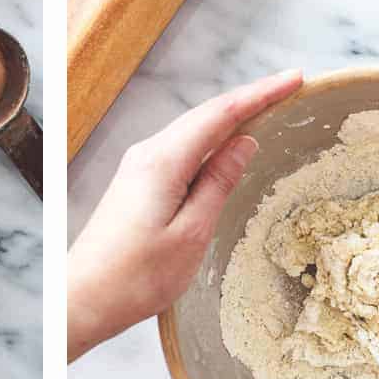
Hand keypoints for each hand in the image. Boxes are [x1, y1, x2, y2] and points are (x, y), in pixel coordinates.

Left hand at [67, 69, 302, 361]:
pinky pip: (181, 149)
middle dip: (250, 99)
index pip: (221, 114)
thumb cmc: (136, 277)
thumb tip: (244, 143)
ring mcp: (138, 167)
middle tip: (291, 88)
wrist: (82, 299)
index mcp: (163, 161)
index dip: (261, 94)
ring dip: (230, 117)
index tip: (295, 79)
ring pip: (193, 131)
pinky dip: (210, 140)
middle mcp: (147, 154)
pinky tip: (226, 145)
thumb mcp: (191, 234)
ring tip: (268, 108)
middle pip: (206, 115)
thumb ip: (218, 183)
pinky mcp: (135, 183)